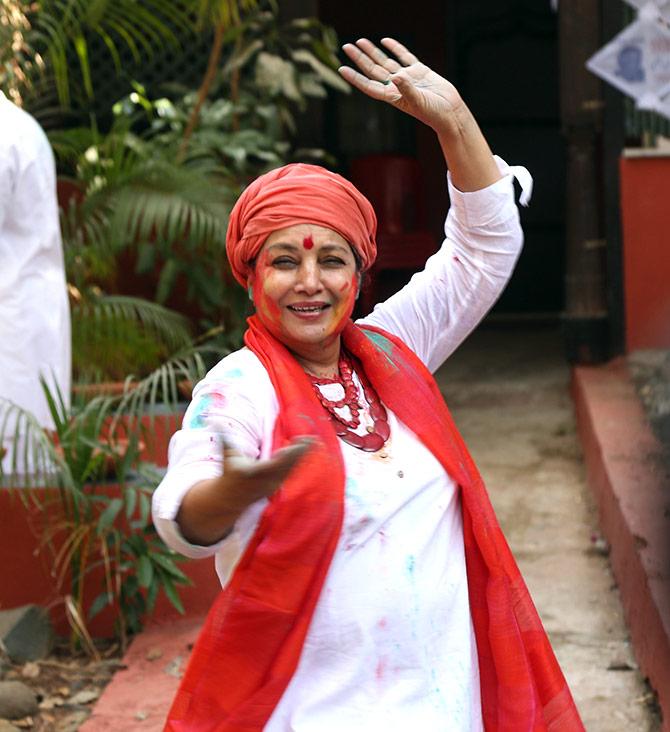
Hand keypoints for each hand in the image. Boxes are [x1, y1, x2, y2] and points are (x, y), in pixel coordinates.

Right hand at [219, 437, 314, 511]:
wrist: (232, 496)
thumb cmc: (230, 471)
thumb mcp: (227, 457)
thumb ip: (224, 440)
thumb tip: (214, 422)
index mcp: (253, 473)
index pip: (271, 465)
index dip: (282, 458)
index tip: (291, 448)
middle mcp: (265, 480)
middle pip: (285, 467)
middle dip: (298, 454)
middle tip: (309, 440)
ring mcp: (273, 484)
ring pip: (291, 468)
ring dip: (302, 455)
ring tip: (313, 441)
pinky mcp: (278, 484)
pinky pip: (291, 470)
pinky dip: (300, 460)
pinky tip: (308, 448)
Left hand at [338, 38, 464, 136]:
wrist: (450, 112)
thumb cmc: (434, 113)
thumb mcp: (419, 102)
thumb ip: (407, 89)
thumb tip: (396, 76)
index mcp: (392, 97)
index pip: (369, 85)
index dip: (355, 78)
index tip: (342, 69)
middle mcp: (396, 87)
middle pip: (373, 70)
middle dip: (360, 58)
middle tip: (346, 46)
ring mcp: (407, 78)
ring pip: (385, 62)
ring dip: (373, 52)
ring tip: (360, 42)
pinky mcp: (419, 71)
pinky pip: (404, 57)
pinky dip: (395, 48)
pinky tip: (386, 41)